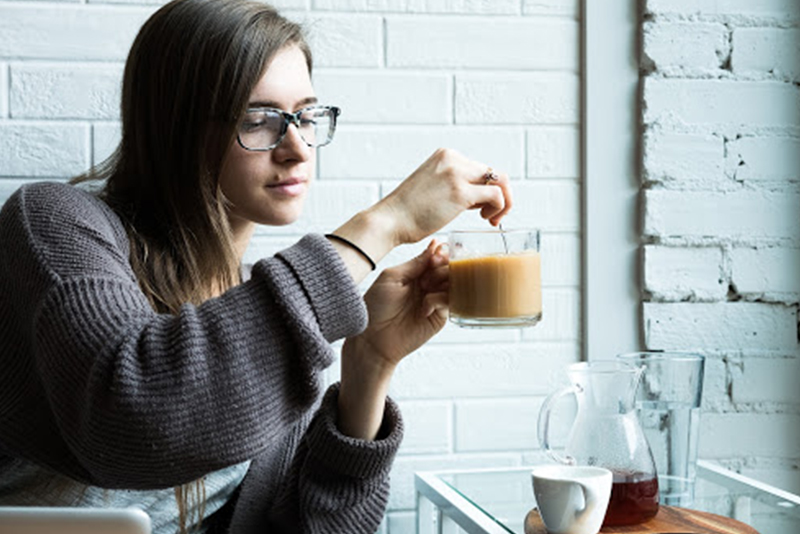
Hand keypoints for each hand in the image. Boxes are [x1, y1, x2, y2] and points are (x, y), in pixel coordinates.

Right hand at [328, 148, 510, 284]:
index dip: (486, 190)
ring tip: (490, 219)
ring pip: (500, 181)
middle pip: (493, 173)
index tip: (481, 210)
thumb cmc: (408, 212)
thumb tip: (478, 198)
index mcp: (446, 155)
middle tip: (490, 217)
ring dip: (503, 202)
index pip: (480, 169)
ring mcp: (457, 174)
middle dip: (499, 197)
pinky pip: (496, 195)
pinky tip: (486, 220)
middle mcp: (453, 159)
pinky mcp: (461, 192)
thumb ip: (455, 186)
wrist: (390, 221)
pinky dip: (499, 208)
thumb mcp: (433, 188)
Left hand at [337, 240, 447, 438]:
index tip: (441, 246)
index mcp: (413, 274)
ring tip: (436, 283)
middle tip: (442, 265)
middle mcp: (426, 288)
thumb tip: (435, 247)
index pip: (435, 258)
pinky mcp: (437, 322)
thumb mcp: (391, 281)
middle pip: (447, 271)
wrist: (368, 344)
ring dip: (448, 283)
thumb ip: (414, 266)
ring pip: (452, 288)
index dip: (440, 252)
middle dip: (446, 267)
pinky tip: (435, 300)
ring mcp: (434, 304)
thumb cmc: (371, 310)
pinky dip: (446, 301)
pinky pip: (450, 307)